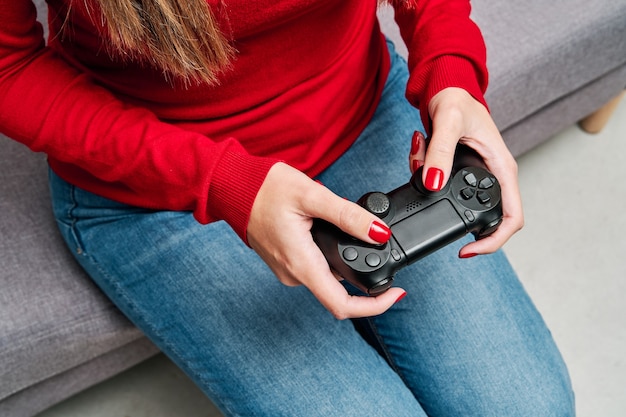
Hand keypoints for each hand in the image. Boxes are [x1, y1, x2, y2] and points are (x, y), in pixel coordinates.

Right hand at [247, 163, 406, 318]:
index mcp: (301, 263)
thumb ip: (348, 215)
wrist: (233, 187)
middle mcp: (294, 274)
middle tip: (377, 244)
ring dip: (346, 259)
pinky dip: (332, 255)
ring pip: (329, 276)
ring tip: (351, 227)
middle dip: (364, 272)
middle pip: (339, 291)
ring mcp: (289, 269)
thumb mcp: (312, 195)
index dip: (374, 306)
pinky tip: (332, 230)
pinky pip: (316, 266)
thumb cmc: (265, 189)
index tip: (396, 293)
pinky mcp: (287, 261)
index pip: (341, 305)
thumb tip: (379, 233)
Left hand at [409, 87, 523, 256]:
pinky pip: (443, 187)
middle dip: (458, 222)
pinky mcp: (461, 172)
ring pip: (459, 202)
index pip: (512, 217)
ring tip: (420, 165)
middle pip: (488, 219)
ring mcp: (478, 175)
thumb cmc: (456, 99)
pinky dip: (426, 179)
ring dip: (434, 193)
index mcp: (501, 168)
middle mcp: (493, 175)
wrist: (447, 87)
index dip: (494, 240)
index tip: (469, 250)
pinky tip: (419, 159)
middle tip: (434, 218)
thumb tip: (433, 183)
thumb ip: (439, 152)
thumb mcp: (448, 121)